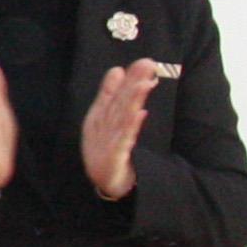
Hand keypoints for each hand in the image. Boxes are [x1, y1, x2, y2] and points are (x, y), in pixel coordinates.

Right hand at [82, 57, 163, 200]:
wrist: (106, 183)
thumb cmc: (106, 148)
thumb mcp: (105, 120)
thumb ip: (109, 95)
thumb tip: (117, 70)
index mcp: (99, 117)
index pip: (115, 95)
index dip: (129, 79)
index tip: (144, 62)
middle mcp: (101, 127)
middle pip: (119, 103)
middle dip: (133, 83)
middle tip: (147, 65)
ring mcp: (107, 142)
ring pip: (122, 118)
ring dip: (133, 100)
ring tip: (145, 84)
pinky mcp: (115, 157)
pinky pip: (124, 140)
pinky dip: (131, 126)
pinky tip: (140, 113)